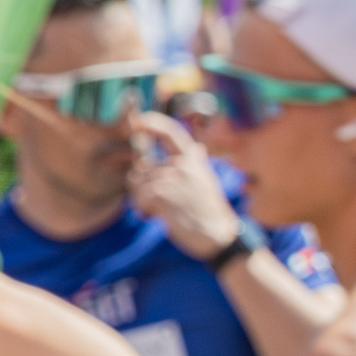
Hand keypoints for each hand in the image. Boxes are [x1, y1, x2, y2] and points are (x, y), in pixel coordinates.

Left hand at [126, 113, 239, 260]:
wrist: (218, 235)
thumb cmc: (209, 209)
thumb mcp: (206, 180)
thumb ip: (195, 164)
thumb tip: (198, 148)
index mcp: (193, 159)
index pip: (170, 132)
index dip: (152, 123)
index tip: (137, 120)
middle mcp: (183, 165)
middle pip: (143, 166)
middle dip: (140, 184)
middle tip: (151, 200)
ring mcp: (174, 180)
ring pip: (138, 182)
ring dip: (141, 199)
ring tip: (156, 210)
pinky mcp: (164, 196)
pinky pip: (139, 197)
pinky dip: (142, 208)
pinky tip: (154, 215)